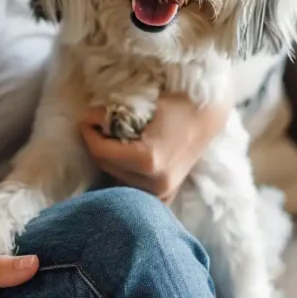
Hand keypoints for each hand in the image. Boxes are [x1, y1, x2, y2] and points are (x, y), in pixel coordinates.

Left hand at [80, 93, 230, 203]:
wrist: (209, 115)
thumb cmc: (179, 102)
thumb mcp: (142, 104)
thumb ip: (115, 115)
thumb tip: (91, 119)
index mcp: (150, 161)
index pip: (100, 152)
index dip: (88, 131)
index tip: (88, 115)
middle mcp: (156, 184)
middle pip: (106, 167)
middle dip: (96, 143)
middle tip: (98, 123)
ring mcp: (163, 193)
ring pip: (116, 178)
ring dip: (108, 158)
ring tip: (112, 137)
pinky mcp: (166, 194)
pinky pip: (132, 187)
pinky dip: (122, 172)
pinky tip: (124, 156)